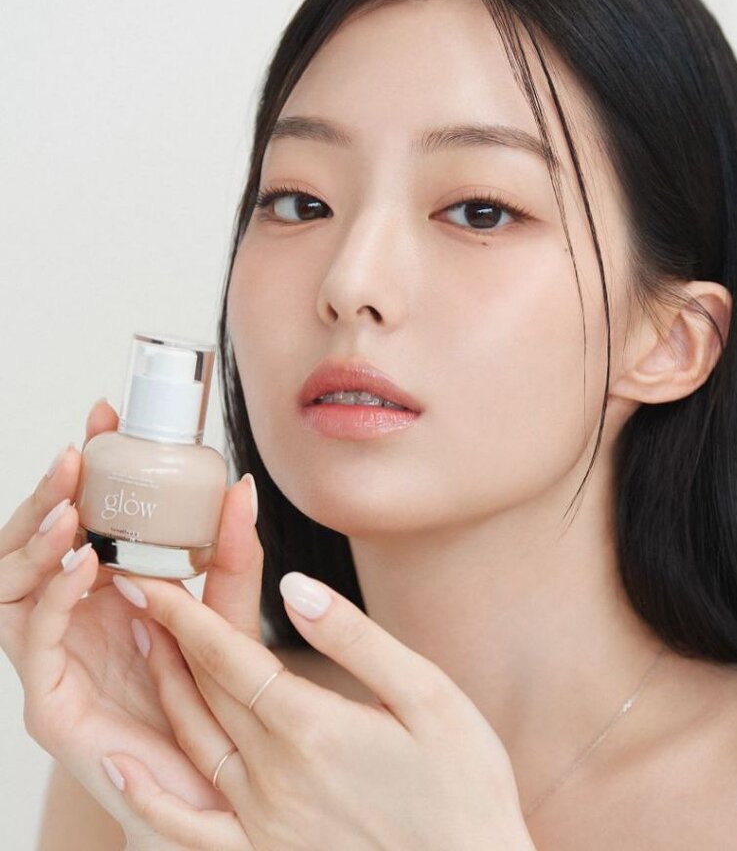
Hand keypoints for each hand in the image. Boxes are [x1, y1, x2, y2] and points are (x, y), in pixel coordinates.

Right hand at [0, 398, 265, 848]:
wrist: (213, 791)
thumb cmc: (210, 702)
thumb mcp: (225, 615)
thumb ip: (231, 556)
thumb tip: (244, 484)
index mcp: (100, 592)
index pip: (75, 517)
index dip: (85, 464)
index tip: (106, 413)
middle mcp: (67, 619)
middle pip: (32, 543)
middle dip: (50, 490)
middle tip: (80, 448)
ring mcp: (51, 659)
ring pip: (12, 584)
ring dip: (37, 535)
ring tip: (72, 499)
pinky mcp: (50, 704)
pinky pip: (31, 642)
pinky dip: (50, 597)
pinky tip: (82, 564)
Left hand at [103, 569, 536, 850]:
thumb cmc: (464, 781)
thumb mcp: (427, 695)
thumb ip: (355, 639)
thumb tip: (292, 588)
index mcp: (312, 726)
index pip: (228, 657)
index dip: (183, 615)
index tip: (148, 580)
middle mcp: (273, 775)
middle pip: (204, 693)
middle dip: (167, 639)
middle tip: (138, 595)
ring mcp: (262, 822)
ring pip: (191, 744)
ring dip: (162, 691)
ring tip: (140, 646)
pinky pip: (187, 827)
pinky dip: (146, 797)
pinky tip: (118, 768)